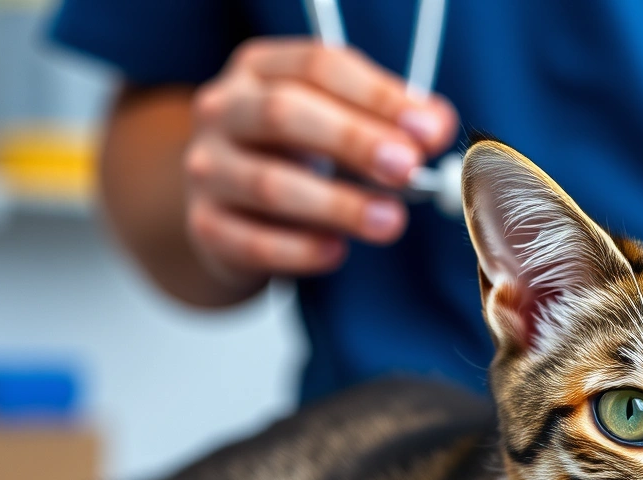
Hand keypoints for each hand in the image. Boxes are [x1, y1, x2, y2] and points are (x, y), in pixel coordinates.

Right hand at [182, 39, 457, 287]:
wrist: (228, 205)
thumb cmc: (293, 153)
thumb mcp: (334, 118)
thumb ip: (386, 118)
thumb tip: (435, 128)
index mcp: (259, 69)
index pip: (318, 65)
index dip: (378, 96)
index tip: (429, 129)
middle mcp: (224, 110)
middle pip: (284, 114)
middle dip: (354, 140)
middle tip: (407, 168)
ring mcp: (209, 169)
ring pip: (270, 184)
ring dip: (338, 204)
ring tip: (390, 220)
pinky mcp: (207, 226)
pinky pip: (255, 242)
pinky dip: (302, 250)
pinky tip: (337, 251)